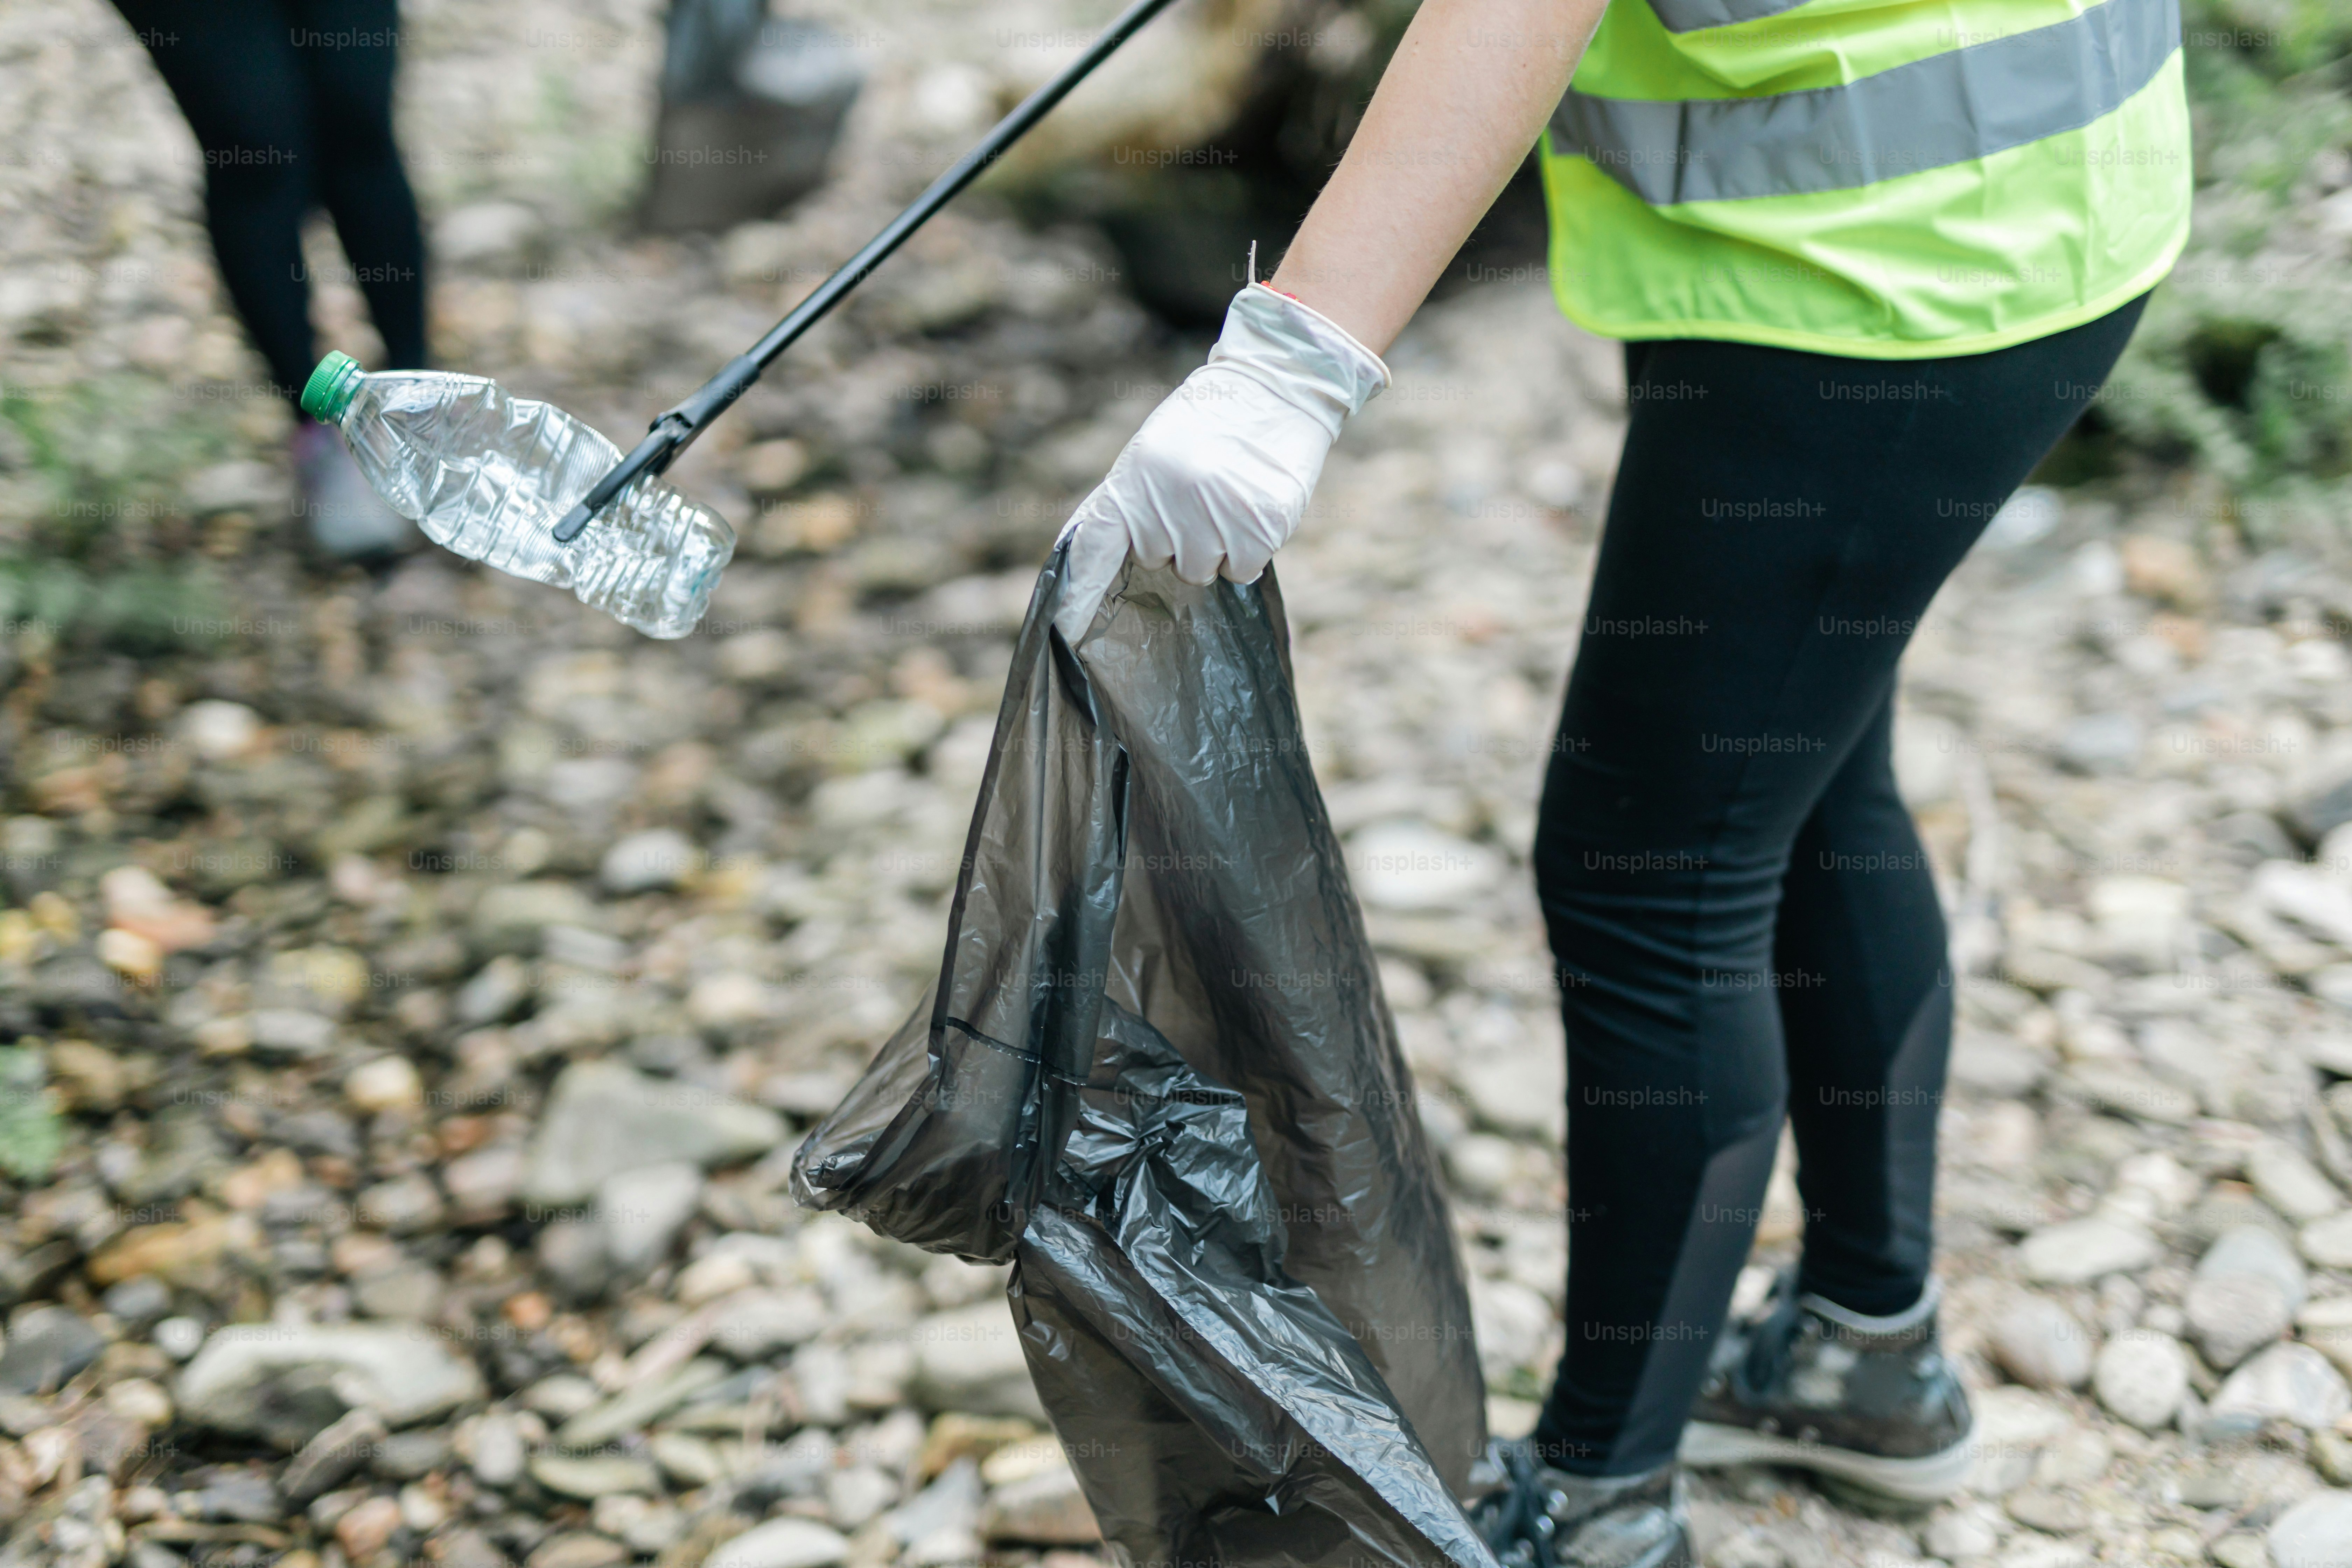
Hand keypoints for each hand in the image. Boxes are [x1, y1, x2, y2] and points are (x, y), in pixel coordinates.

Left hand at [1054, 283, 1389, 641]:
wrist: (1277, 388)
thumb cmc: (1211, 424)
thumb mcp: (1156, 452)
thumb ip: (1136, 501)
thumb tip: (1114, 559)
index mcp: (1138, 477)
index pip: (1098, 543)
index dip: (1080, 590)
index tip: (1067, 625)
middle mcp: (1173, 499)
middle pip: (1158, 561)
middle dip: (1177, 540)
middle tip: (1200, 500)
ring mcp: (1218, 515)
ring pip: (1202, 571)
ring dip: (1216, 547)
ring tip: (1229, 502)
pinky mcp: (1260, 527)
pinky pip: (1241, 571)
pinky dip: (1249, 551)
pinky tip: (1253, 511)